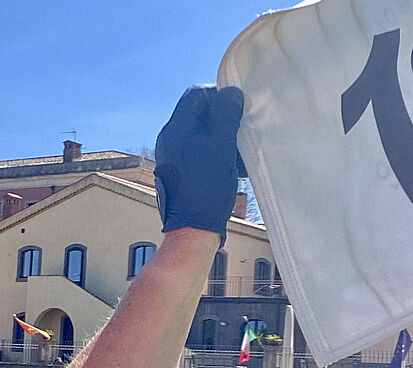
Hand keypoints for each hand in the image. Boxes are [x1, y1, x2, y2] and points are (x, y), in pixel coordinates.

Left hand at [154, 85, 243, 243]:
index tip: (239, 109)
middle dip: (223, 118)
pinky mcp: (181, 173)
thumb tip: (231, 92)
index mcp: (176, 129)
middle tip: (242, 129)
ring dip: (223, 137)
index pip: (196, 95)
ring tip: (241, 151)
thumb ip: (225, 115)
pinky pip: (200, 153)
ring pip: (202, 134)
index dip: (219, 96)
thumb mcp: (221, 146)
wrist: (192, 230)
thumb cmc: (206, 188)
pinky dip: (218, 153)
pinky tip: (234, 167)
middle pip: (199, 114)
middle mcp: (170, 140)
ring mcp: (173, 157)